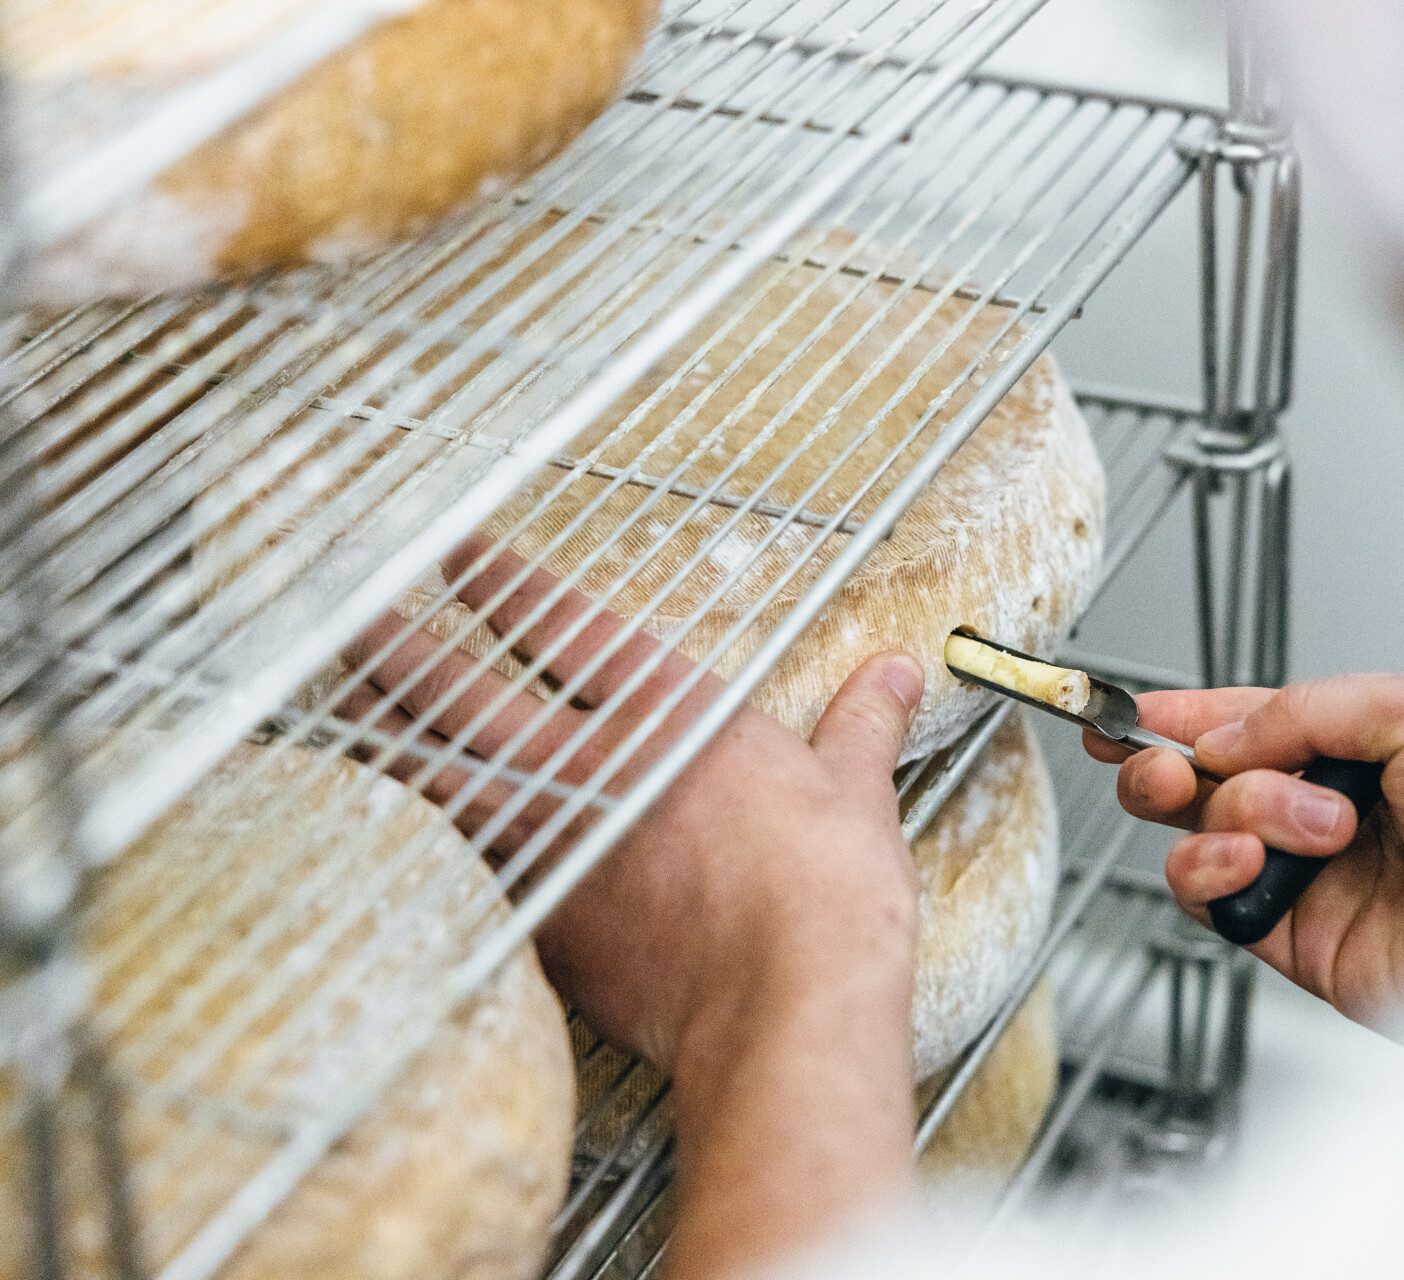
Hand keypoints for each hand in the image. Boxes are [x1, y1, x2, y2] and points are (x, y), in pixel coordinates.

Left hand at [338, 536, 921, 1073]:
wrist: (788, 1002)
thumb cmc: (826, 892)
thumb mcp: (854, 790)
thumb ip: (859, 724)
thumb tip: (892, 675)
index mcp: (668, 711)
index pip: (559, 624)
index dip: (496, 579)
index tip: (452, 549)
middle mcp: (593, 765)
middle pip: (460, 690)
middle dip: (394, 643)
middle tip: (342, 611)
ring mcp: (556, 844)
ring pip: (436, 777)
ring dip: (378, 738)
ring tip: (334, 710)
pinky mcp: (543, 922)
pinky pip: (463, 868)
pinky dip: (420, 844)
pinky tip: (388, 836)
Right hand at [1085, 674, 1403, 1024]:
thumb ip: (1306, 708)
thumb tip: (1221, 734)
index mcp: (1352, 742)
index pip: (1241, 720)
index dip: (1175, 714)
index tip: (1118, 710)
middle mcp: (1321, 807)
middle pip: (1202, 779)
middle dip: (1165, 763)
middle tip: (1162, 763)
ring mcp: (1306, 873)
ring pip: (1201, 834)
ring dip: (1229, 814)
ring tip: (1302, 826)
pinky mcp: (1294, 938)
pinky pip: (1212, 898)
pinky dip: (1212, 870)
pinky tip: (1255, 860)